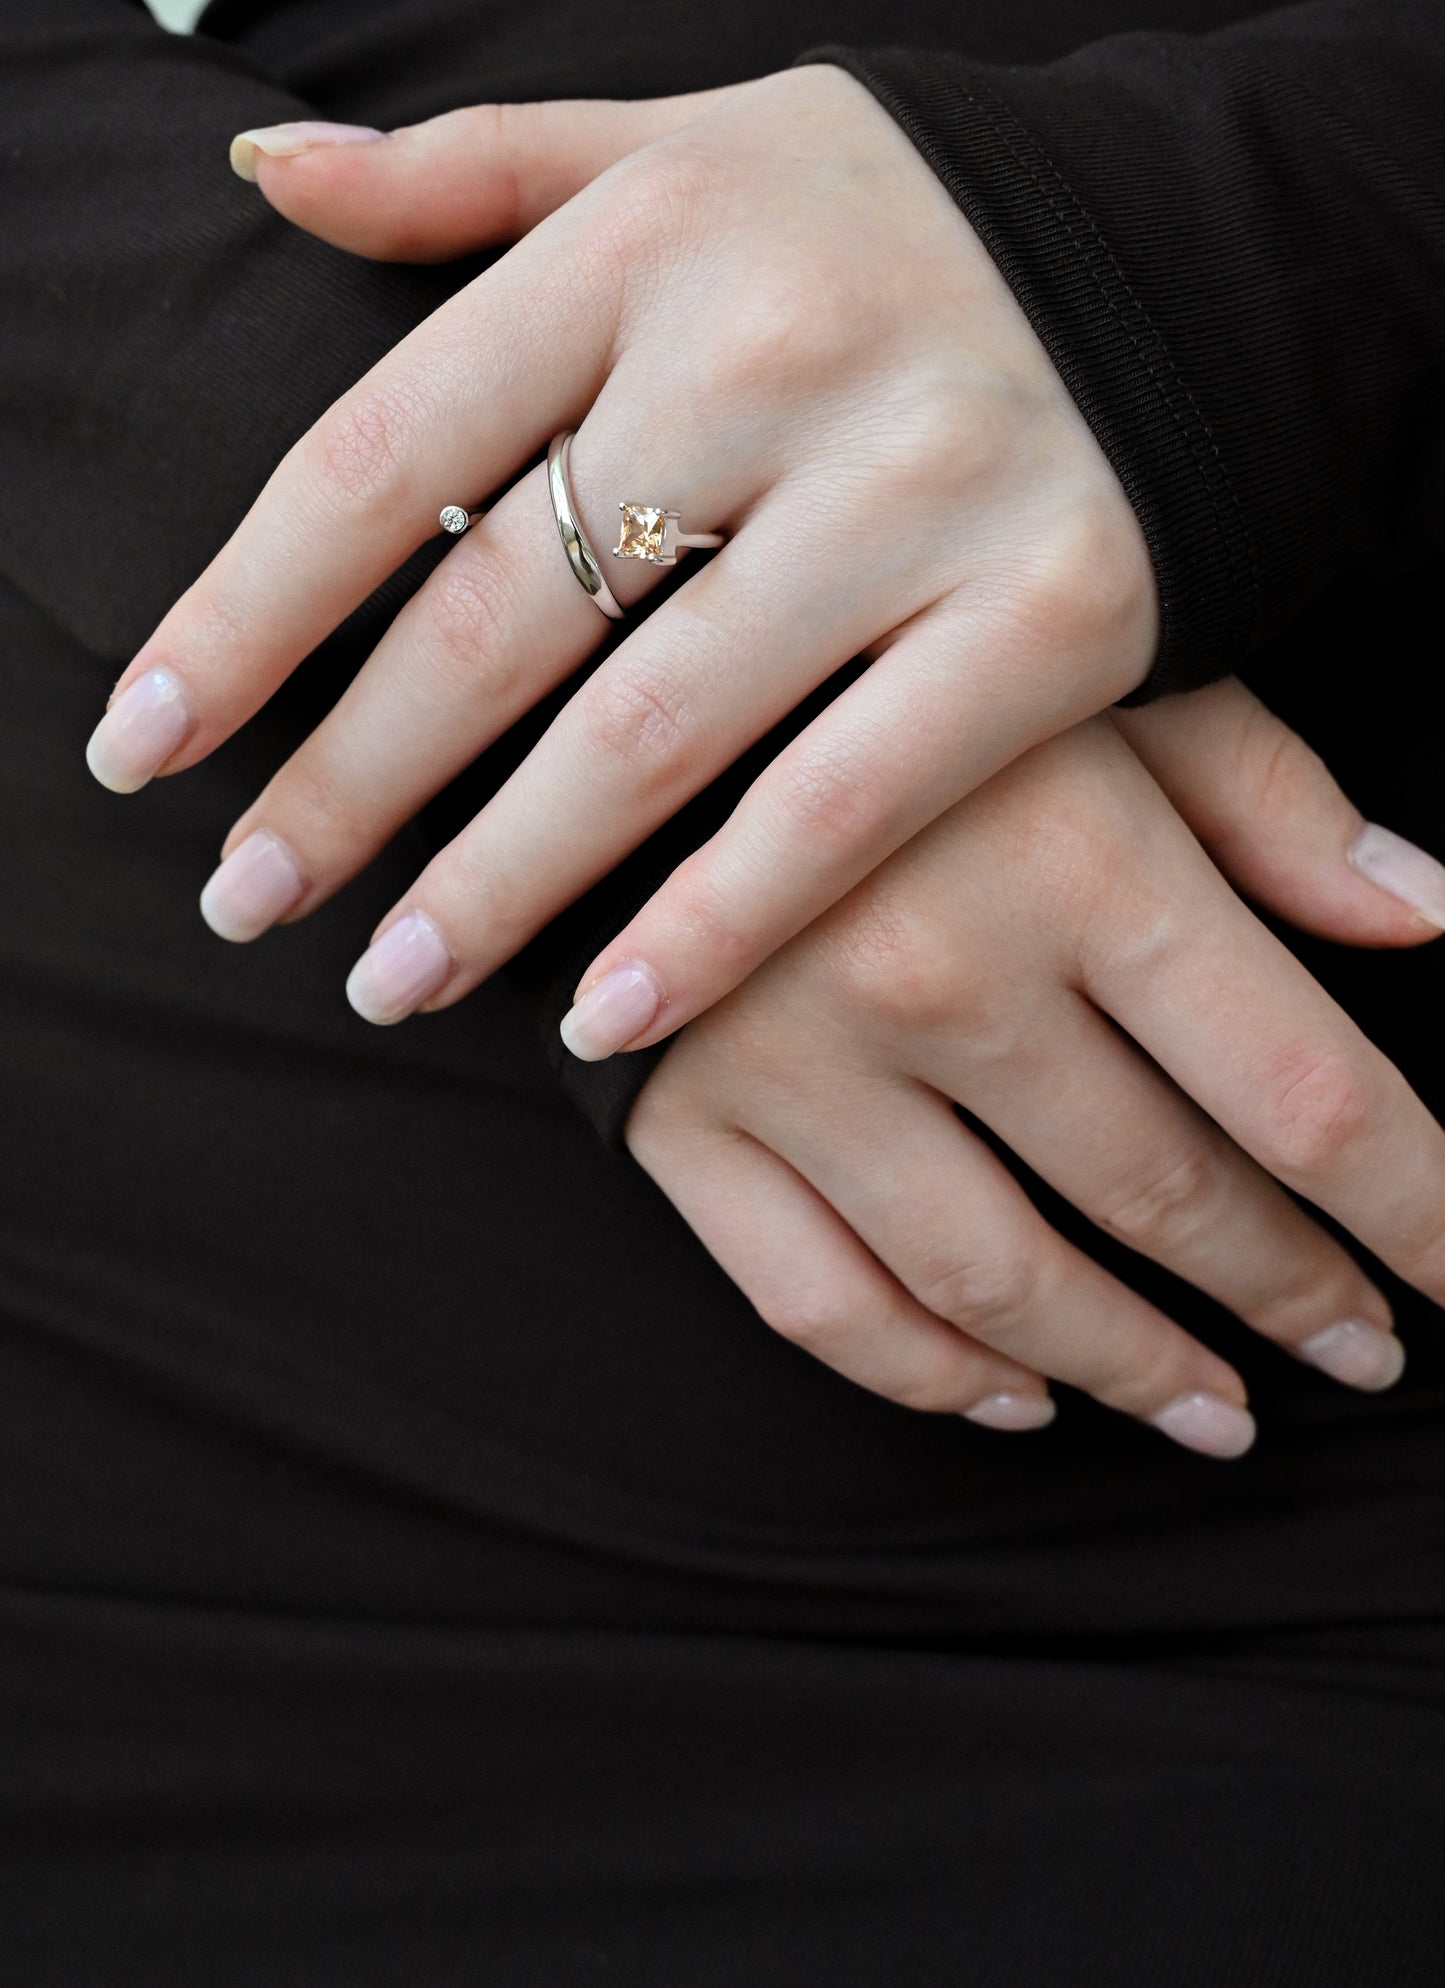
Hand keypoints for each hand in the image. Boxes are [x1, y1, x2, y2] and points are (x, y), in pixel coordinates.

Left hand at [86, 65, 1156, 1050]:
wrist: (1187, 251)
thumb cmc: (881, 222)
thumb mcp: (677, 148)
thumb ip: (469, 172)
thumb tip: (262, 171)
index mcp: (647, 238)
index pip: (384, 452)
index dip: (244, 617)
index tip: (141, 748)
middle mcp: (774, 355)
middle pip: (496, 617)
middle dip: (345, 781)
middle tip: (242, 900)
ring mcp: (920, 490)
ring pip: (654, 735)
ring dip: (497, 884)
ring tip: (386, 982)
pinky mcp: (1048, 613)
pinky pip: (844, 805)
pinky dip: (713, 924)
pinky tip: (601, 1019)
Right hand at [624, 680, 1444, 1453]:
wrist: (614, 661)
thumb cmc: (890, 652)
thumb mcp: (1093, 670)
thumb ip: (1264, 795)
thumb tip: (1424, 916)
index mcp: (1074, 854)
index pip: (1301, 1090)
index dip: (1415, 1208)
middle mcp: (937, 975)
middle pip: (1167, 1199)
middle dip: (1292, 1293)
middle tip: (1358, 1352)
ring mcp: (794, 1062)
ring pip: (1001, 1285)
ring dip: (1134, 1368)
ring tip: (1217, 1412)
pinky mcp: (681, 1114)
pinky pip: (820, 1301)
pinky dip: (929, 1372)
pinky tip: (1015, 1394)